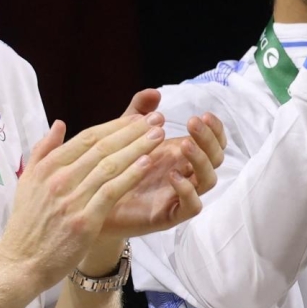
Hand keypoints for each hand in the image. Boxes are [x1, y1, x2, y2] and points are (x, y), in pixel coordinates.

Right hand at [0, 113, 167, 292]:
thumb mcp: (27, 182)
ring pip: (110, 166)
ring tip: (159, 136)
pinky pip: (111, 192)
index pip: (86, 138)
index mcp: (46, 168)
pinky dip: (130, 176)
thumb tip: (60, 124)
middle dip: (132, 131)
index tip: (137, 117)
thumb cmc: (27, 224)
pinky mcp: (84, 220)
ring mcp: (71, 200)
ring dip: (137, 148)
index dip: (115, 125)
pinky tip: (147, 163)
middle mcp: (58, 180)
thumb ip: (43, 151)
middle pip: (102, 148)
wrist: (21, 263)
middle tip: (156, 119)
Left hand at [91, 91, 225, 254]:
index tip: (204, 115)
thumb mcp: (123, 136)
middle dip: (209, 138)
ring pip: (209, 180)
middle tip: (194, 122)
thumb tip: (153, 92)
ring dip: (201, 160)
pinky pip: (192, 206)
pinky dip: (188, 191)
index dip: (215, 129)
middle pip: (216, 157)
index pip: (212, 142)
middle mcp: (186, 173)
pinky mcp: (170, 215)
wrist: (90, 205)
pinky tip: (172, 175)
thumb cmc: (111, 171)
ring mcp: (180, 194)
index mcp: (179, 155)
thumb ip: (138, 114)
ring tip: (184, 145)